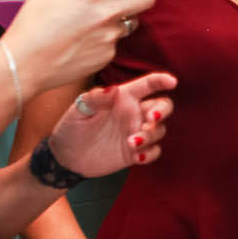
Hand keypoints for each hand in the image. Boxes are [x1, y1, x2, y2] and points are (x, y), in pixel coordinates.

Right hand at [2, 0, 154, 94]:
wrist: (24, 65)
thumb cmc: (31, 28)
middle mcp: (106, 14)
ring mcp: (109, 37)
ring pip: (129, 23)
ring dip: (120, 19)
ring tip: (95, 23)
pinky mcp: (107, 56)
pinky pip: (113, 43)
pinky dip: (103, 40)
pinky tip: (82, 43)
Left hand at [47, 72, 176, 177]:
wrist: (65, 157)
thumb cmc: (71, 127)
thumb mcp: (78, 110)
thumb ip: (95, 99)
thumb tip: (113, 90)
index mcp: (123, 99)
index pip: (147, 85)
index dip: (161, 80)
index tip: (172, 82)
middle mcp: (133, 114)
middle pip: (162, 106)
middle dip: (162, 111)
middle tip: (150, 119)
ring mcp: (135, 133)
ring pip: (159, 130)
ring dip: (150, 135)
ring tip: (131, 143)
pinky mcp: (134, 153)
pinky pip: (154, 151)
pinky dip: (150, 153)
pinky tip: (138, 156)